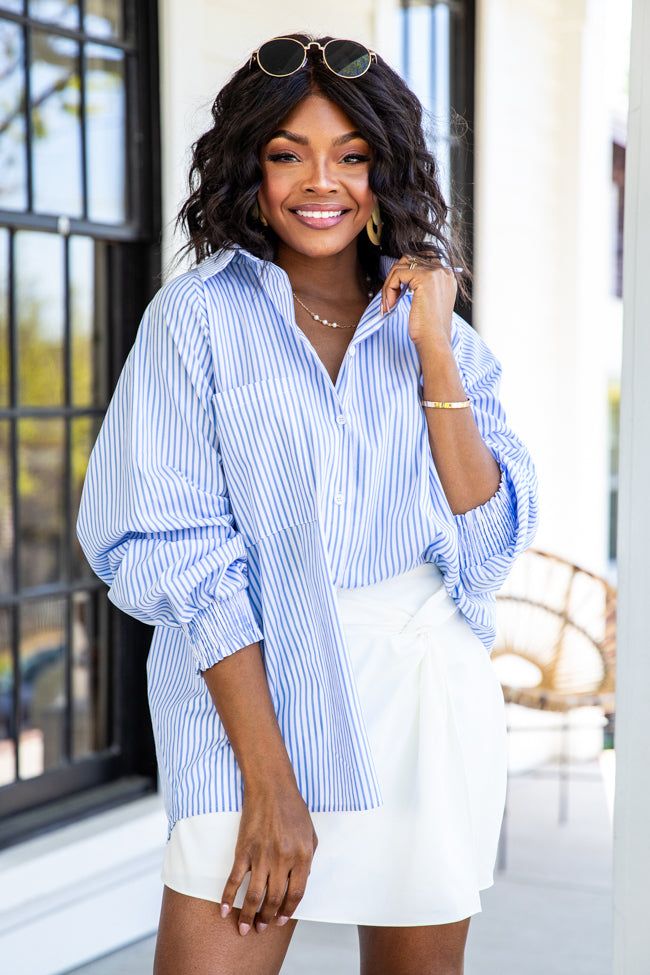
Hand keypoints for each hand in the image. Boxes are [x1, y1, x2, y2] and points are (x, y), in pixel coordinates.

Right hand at [220, 780, 318, 935]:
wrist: (271, 787)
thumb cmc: (293, 809)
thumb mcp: (310, 834)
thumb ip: (308, 859)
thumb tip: (300, 881)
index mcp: (301, 856)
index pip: (296, 894)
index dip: (288, 910)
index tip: (282, 920)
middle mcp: (282, 860)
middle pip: (275, 899)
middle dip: (268, 918)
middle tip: (262, 928)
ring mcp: (261, 856)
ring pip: (255, 895)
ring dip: (249, 915)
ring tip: (245, 928)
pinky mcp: (243, 850)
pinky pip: (235, 879)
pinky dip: (228, 897)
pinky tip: (224, 911)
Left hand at [381, 252, 457, 347]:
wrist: (434, 342)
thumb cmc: (430, 329)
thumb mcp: (426, 302)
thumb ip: (419, 286)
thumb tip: (399, 278)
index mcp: (445, 277)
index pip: (419, 262)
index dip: (402, 275)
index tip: (395, 294)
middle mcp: (443, 272)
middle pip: (408, 260)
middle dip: (393, 278)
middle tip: (388, 299)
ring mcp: (435, 273)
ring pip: (400, 267)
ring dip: (388, 286)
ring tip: (388, 304)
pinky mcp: (424, 278)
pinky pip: (397, 275)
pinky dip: (388, 289)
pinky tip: (390, 304)